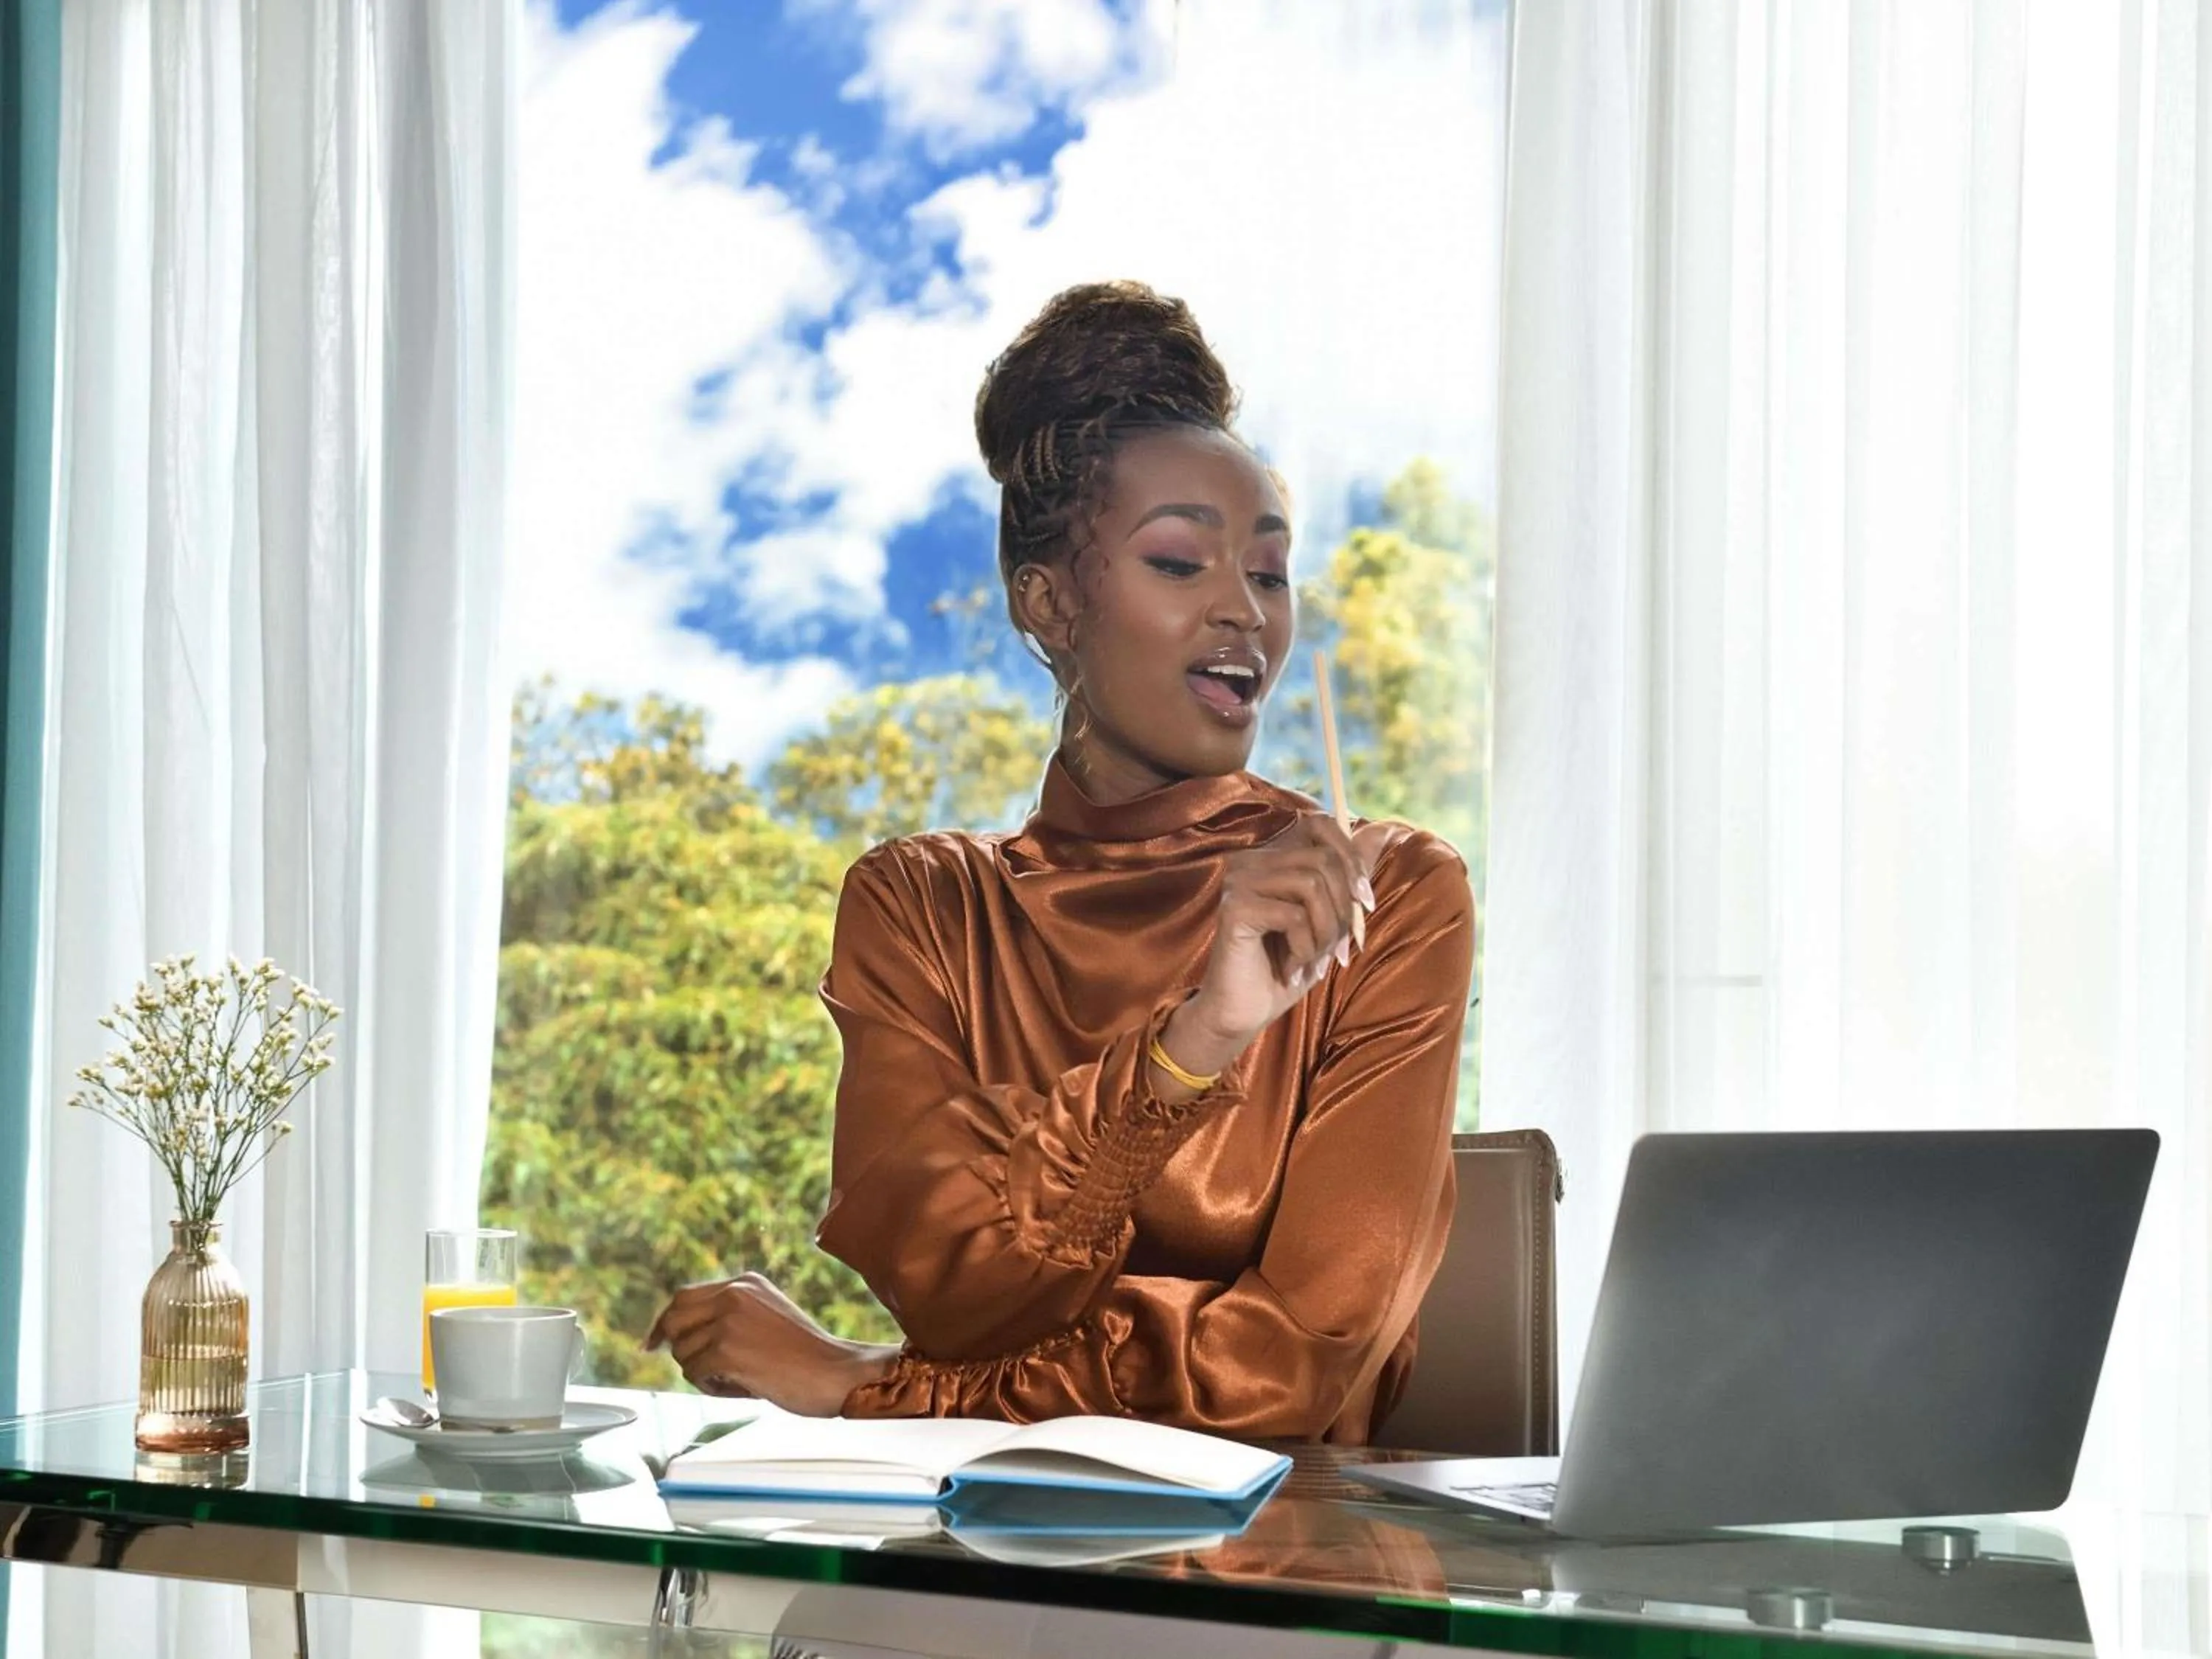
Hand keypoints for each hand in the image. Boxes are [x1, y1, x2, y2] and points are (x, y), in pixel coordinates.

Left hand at [643, 1271, 898, 1416]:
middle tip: (686, 1367)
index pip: (684, 1297)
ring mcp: (728, 1320)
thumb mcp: (766, 1317)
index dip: (664, 1322)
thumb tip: (679, 1337)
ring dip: (702, 1373)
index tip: (653, 1343)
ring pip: (683, 1352)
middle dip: (672, 1345)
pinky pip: (695, 1373)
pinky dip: (712, 1388)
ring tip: (738, 1380)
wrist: (837, 1372)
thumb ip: (729, 1317)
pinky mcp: (725, 1349)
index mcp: (745, 1283)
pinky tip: (743, 1388)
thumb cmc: (806, 1356)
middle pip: (673, 1318)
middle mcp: (733, 1294)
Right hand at [1162, 814, 1392, 1080]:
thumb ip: (1346, 877)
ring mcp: (1239, 880)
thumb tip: (1381, 833)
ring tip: (1310, 959)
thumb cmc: (1286, 966)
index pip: (1321, 824)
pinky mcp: (1235, 907)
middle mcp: (1250, 860)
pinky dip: (1304, 948)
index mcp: (1271, 856)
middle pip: (1323, 859)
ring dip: (1324, 932)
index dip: (1352, 858)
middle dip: (1342, 910)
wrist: (1243, 1012)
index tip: (1365, 902)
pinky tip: (1289, 969)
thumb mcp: (1327, 919)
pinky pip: (1293, 915)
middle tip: (1335, 949)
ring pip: (1311, 885)